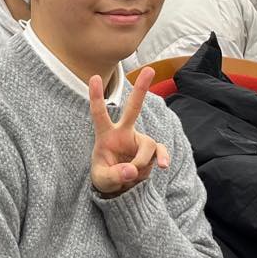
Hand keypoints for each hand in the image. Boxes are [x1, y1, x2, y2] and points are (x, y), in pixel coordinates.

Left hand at [88, 67, 170, 195]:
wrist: (119, 188)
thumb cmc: (105, 177)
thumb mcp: (103, 180)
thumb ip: (114, 176)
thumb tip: (132, 170)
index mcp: (106, 135)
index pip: (99, 113)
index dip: (96, 96)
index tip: (93, 76)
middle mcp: (124, 133)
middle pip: (133, 108)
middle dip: (141, 89)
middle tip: (149, 69)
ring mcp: (139, 141)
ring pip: (147, 145)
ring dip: (141, 163)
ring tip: (132, 176)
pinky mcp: (151, 151)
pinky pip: (160, 151)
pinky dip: (162, 158)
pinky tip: (163, 166)